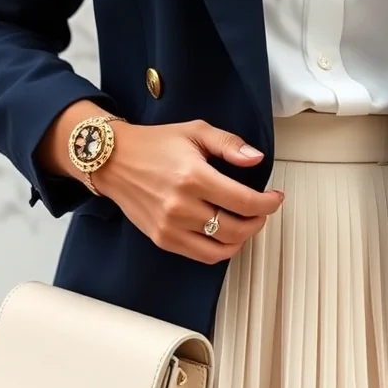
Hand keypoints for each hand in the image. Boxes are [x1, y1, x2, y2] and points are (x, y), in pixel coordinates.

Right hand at [93, 119, 282, 263]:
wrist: (113, 160)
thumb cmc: (153, 145)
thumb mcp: (195, 132)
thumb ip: (229, 144)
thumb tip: (256, 158)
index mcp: (193, 177)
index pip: (245, 202)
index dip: (268, 204)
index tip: (274, 198)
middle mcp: (182, 206)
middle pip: (237, 229)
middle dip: (258, 221)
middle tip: (262, 210)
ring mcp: (170, 227)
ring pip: (221, 249)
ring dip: (242, 239)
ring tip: (245, 223)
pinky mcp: (162, 239)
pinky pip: (201, 255)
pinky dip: (220, 249)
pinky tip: (224, 234)